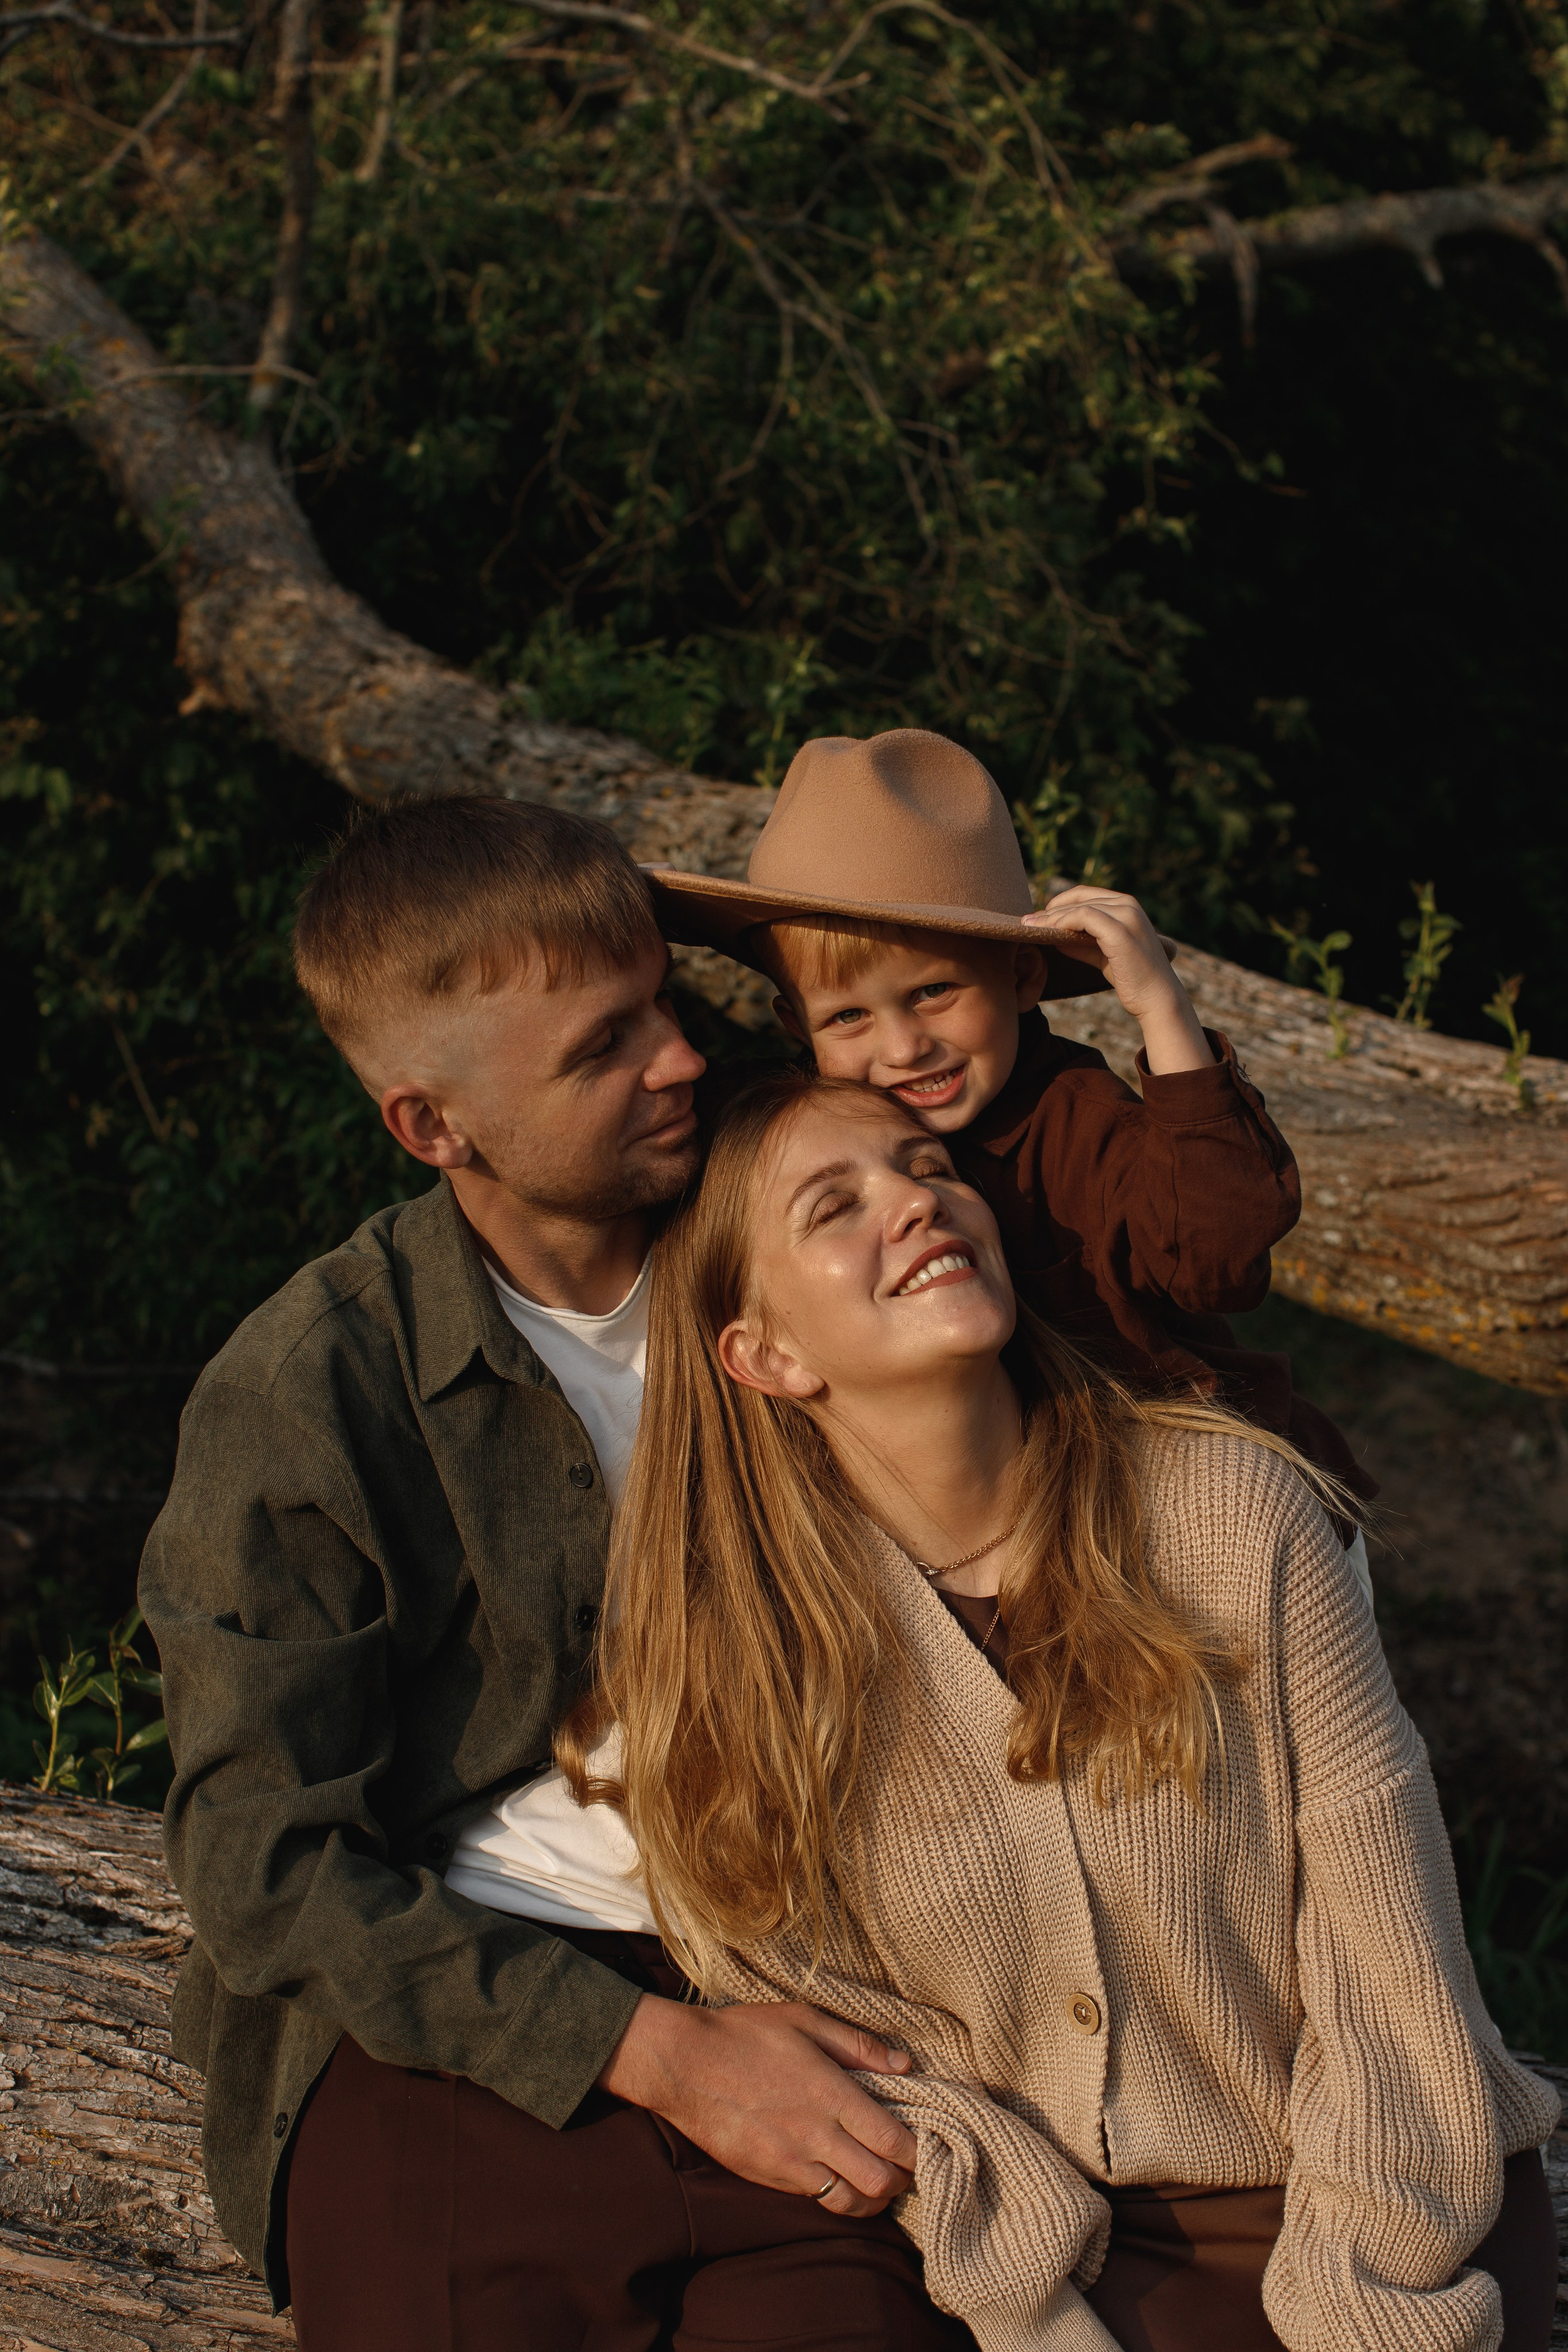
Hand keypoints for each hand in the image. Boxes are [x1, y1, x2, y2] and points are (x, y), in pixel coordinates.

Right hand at [598, 1994, 917, 2215]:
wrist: (684, 2064)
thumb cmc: (745, 2034)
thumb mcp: (804, 2020)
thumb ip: (858, 2045)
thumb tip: (905, 2063)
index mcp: (831, 2094)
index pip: (893, 2141)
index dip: (919, 2150)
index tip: (928, 2142)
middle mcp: (816, 2135)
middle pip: (880, 2182)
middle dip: (904, 2179)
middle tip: (909, 2165)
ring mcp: (790, 2162)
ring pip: (850, 2202)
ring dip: (874, 2198)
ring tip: (881, 2180)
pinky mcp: (768, 2177)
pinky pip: (815, 2199)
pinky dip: (839, 2196)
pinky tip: (843, 2178)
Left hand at [1023, 886, 1212, 1074]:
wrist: (1157, 999)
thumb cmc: (1133, 979)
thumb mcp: (1103, 955)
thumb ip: (1082, 943)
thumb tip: (1055, 936)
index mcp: (1127, 906)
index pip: (1085, 895)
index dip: (1059, 903)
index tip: (1038, 918)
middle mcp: (1129, 904)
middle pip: (1079, 897)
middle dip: (1050, 909)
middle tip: (1026, 922)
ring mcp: (1126, 915)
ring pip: (1078, 906)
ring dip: (1051, 917)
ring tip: (1030, 928)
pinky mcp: (1119, 930)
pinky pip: (1082, 918)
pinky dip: (1062, 923)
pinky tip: (1048, 934)